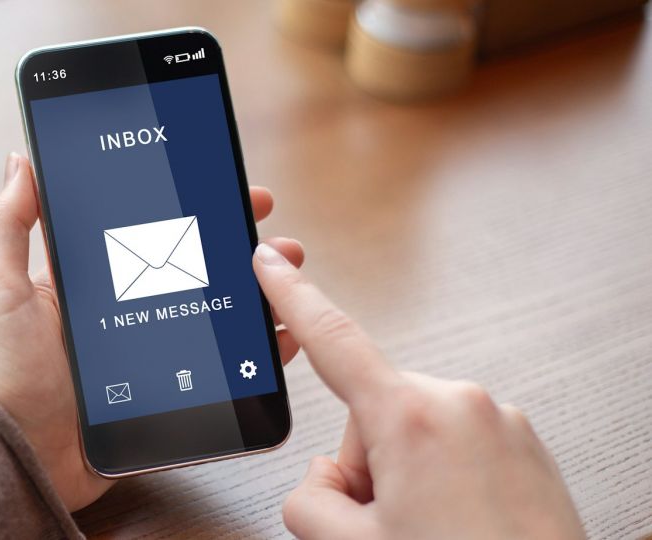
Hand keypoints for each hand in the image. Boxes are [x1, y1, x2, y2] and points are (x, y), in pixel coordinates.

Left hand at [0, 153, 305, 510]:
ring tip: (287, 276)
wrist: (17, 455)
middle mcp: (120, 315)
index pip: (145, 232)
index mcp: (84, 285)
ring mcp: (147, 358)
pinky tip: (281, 337)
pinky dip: (255, 355)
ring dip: (256, 293)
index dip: (185, 206)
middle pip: (190, 270)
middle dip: (234, 246)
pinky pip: (221, 374)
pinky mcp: (165, 398)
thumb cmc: (0, 372)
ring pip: (214, 317)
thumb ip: (8, 225)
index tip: (219, 182)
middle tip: (269, 232)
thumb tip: (21, 160)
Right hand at [252, 242, 584, 538]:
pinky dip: (446, 482)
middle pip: (371, 415)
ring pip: (414, 434)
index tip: (271, 262)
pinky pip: (457, 447)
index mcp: (412, 418)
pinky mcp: (526, 446)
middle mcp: (461, 405)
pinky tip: (457, 529)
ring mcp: (500, 424)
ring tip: (430, 533)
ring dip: (407, 479)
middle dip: (366, 467)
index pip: (332, 340)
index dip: (290, 296)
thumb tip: (325, 480)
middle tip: (384, 525)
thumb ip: (309, 499)